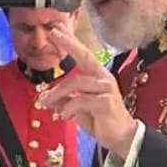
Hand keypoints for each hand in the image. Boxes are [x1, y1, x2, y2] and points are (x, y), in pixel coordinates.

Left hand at [40, 26, 138, 159]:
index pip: (83, 54)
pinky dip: (68, 108)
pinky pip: (80, 100)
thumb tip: (47, 97)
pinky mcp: (106, 103)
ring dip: (57, 93)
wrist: (120, 138)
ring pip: (76, 83)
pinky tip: (63, 116)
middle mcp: (104, 78)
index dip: (71, 41)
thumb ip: (65, 99)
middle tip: (52, 33)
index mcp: (98, 76)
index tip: (58, 29)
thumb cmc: (101, 120)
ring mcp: (106, 89)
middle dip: (68, 44)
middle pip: (84, 57)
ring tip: (46, 103)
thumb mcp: (78, 108)